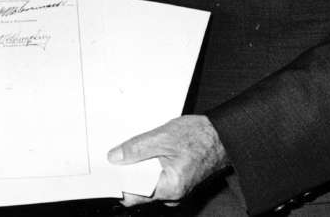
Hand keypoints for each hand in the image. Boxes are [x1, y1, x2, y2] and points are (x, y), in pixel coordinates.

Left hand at [107, 115, 228, 206]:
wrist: (223, 135)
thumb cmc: (200, 137)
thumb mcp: (163, 137)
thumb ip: (137, 148)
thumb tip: (115, 157)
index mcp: (169, 187)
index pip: (133, 195)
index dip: (117, 182)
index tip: (105, 170)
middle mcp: (172, 194)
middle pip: (138, 189)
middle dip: (127, 172)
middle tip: (116, 155)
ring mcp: (175, 189)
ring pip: (146, 182)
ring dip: (138, 168)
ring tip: (133, 150)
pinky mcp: (176, 181)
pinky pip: (155, 178)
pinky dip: (148, 166)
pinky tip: (146, 152)